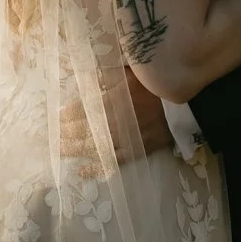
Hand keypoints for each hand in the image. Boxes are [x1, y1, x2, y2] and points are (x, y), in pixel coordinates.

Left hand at [59, 67, 173, 169]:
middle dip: (66, 134)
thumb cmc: (159, 83)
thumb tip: (86, 72)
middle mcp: (115, 122)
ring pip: (95, 147)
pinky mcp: (139, 151)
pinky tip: (82, 171)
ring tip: (59, 152)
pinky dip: (97, 167)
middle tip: (50, 138)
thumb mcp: (134, 70)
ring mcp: (126, 139)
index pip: (83, 110)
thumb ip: (109, 70)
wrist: (190, 105)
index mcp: (113, 100)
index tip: (54, 118)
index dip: (67, 115)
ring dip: (75, 150)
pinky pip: (114, 162)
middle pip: (85, 130)